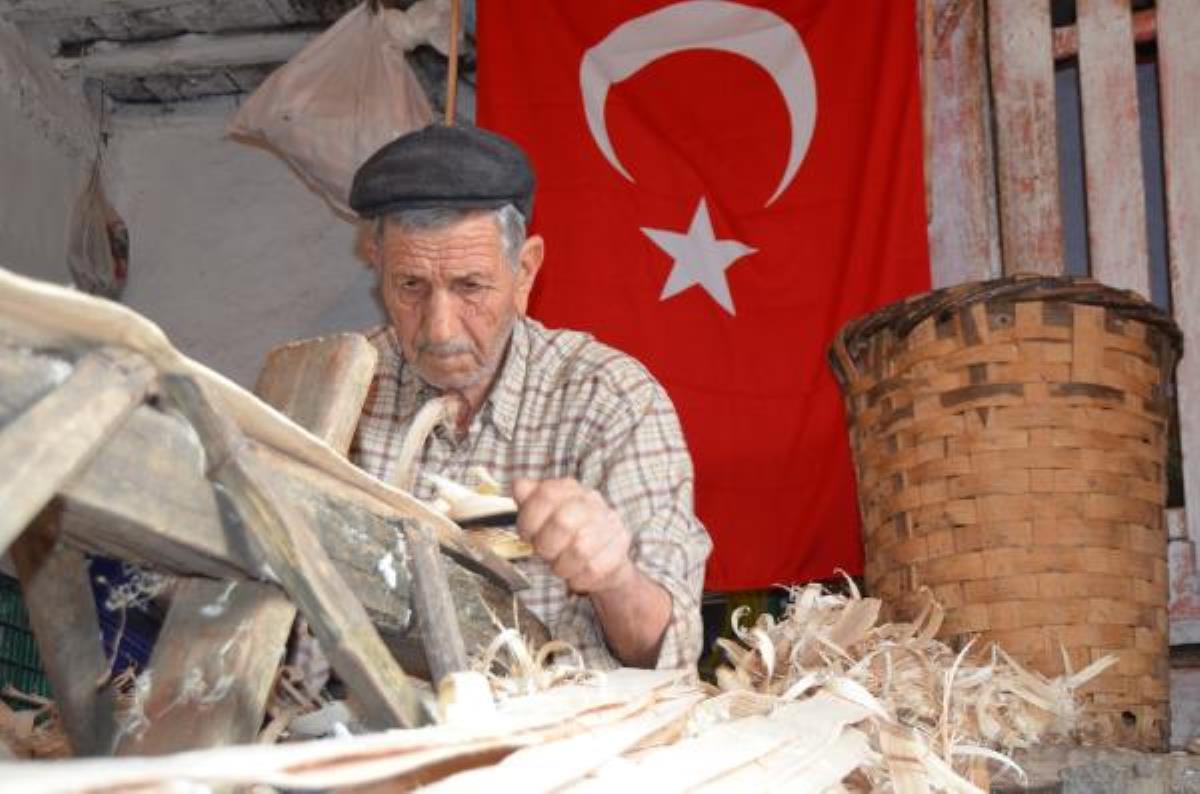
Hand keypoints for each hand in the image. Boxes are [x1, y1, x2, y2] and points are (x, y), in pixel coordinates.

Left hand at [511, 478, 633, 593]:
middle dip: (546, 545)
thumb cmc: (566, 537)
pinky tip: (576, 575)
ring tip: (561, 566)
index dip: (529, 519)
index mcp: (569, 490)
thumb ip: (529, 500)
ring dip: (563, 565)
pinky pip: (594, 569)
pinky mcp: (620, 550)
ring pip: (580, 549)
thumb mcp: (543, 517)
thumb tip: (519, 486)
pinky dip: (579, 578)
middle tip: (545, 554)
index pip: (546, 493)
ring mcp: (609, 524)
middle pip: (563, 521)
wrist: (603, 559)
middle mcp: (592, 502)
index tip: (527, 535)